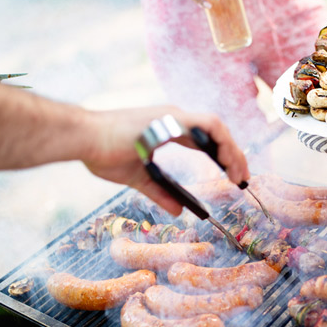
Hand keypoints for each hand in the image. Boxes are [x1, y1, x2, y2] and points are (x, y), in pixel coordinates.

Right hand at [83, 105, 248, 214]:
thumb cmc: (102, 152)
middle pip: (215, 133)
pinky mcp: (172, 118)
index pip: (203, 140)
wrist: (83, 138)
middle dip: (233, 155)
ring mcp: (173, 115)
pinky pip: (209, 125)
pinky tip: (228, 162)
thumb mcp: (137, 177)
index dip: (221, 156)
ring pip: (217, 127)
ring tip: (239, 175)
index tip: (232, 175)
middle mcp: (173, 118)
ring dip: (232, 150)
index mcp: (166, 128)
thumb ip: (159, 192)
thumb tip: (178, 211)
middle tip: (243, 179)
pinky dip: (223, 142)